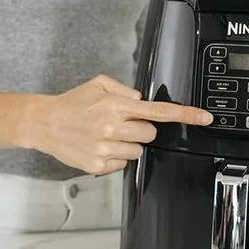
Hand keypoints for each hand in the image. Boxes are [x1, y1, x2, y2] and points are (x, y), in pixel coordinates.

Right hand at [22, 74, 213, 175]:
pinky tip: (99, 146)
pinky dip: (115, 156)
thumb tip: (140, 102)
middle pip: (150, 134)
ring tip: (107, 135)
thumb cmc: (71, 104)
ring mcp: (106, 148)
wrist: (44, 123)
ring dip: (128, 143)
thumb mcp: (98, 84)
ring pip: (138, 150)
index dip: (185, 115)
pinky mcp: (98, 164)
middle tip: (121, 124)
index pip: (158, 111)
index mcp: (115, 106)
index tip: (204, 117)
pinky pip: (122, 163)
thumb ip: (124, 90)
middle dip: (141, 129)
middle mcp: (112, 127)